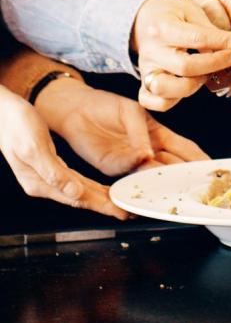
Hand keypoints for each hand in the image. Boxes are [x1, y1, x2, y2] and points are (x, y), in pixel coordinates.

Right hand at [0, 85, 127, 218]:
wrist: (2, 112)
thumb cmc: (16, 125)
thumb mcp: (34, 148)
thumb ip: (54, 173)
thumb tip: (75, 193)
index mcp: (40, 182)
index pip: (78, 199)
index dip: (101, 205)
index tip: (119, 210)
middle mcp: (43, 184)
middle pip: (80, 198)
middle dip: (105, 205)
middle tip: (127, 210)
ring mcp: (45, 176)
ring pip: (79, 191)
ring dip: (99, 197)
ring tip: (118, 202)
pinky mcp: (49, 166)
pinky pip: (74, 181)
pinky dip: (89, 186)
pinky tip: (99, 188)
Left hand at [36, 78, 209, 174]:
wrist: (75, 107)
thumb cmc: (105, 105)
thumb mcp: (132, 113)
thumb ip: (141, 133)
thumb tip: (148, 156)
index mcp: (158, 135)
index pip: (184, 149)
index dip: (198, 159)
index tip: (213, 169)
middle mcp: (147, 151)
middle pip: (171, 168)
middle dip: (184, 178)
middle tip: (197, 189)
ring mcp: (129, 160)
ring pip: (151, 175)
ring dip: (161, 184)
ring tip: (173, 191)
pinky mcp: (110, 165)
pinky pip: (125, 174)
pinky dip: (134, 178)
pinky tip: (143, 180)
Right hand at [133, 0, 230, 110]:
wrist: (144, 17)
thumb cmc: (171, 12)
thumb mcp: (191, 9)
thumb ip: (208, 29)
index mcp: (163, 27)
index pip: (197, 38)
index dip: (225, 43)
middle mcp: (152, 51)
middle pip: (185, 67)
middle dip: (215, 64)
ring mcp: (146, 69)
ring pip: (165, 89)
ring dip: (191, 86)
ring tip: (205, 74)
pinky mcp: (145, 81)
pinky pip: (152, 102)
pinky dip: (169, 101)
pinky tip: (185, 88)